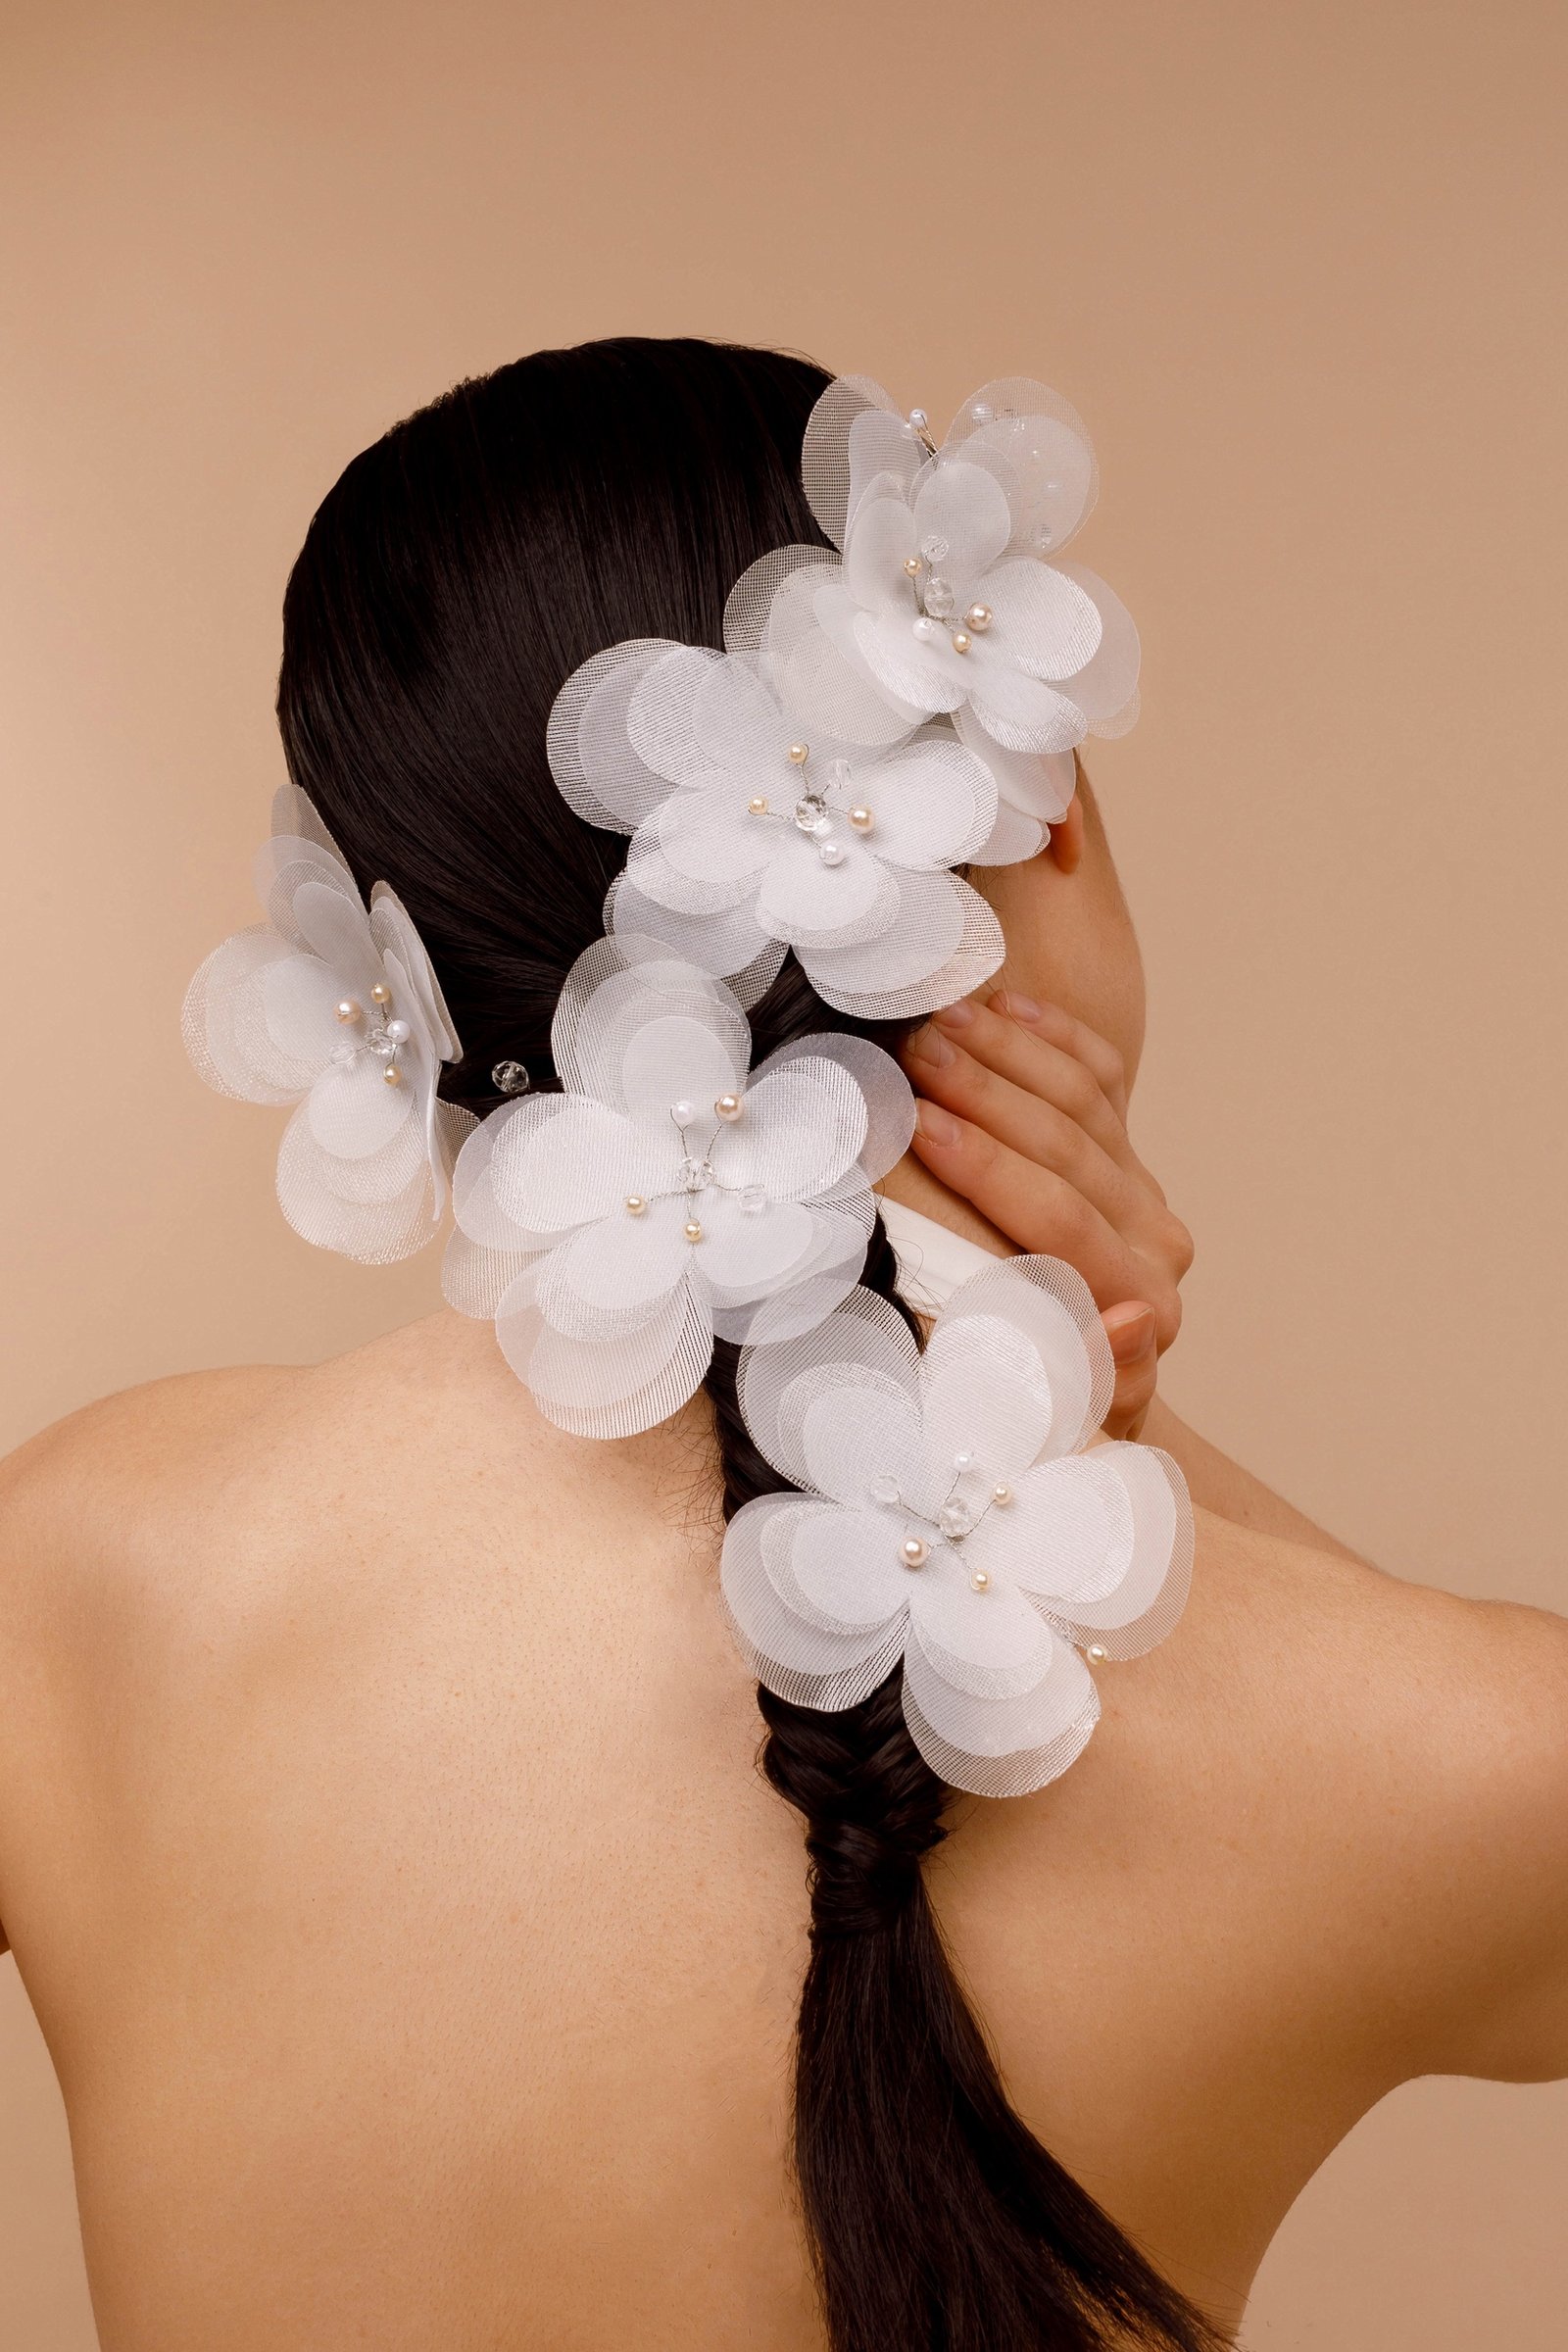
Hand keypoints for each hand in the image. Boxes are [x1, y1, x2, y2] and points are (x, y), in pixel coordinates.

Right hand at [900, 992, 1193, 1438]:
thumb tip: (1134, 1322)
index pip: (1060, 1219)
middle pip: (1068, 1149)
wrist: (1040, 1384)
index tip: (915, 1125)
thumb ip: (1069, 1379)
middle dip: (983, 1093)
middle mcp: (1156, 1248)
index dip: (985, 1168)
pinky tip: (995, 1004)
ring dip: (1002, 1053)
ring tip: (930, 1022)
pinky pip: (1096, 1073)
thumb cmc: (1000, 1401)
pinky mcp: (1126, 1151)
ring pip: (1080, 1100)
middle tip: (911, 1053)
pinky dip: (1048, 1033)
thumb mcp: (1025, 1409)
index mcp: (1140, 1309)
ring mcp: (1144, 1192)